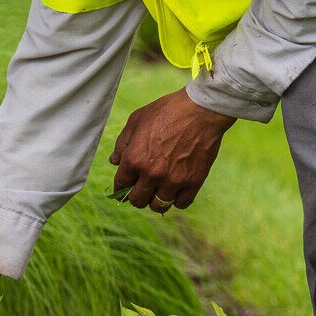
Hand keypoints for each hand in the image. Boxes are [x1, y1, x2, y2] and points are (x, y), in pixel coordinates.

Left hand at [110, 89, 234, 212]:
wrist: (200, 110)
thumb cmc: (167, 111)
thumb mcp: (136, 120)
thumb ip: (122, 143)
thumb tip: (114, 161)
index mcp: (134, 158)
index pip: (121, 185)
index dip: (121, 187)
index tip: (125, 187)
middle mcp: (152, 173)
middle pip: (138, 200)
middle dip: (136, 197)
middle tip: (141, 190)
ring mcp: (173, 180)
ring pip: (158, 206)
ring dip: (155, 200)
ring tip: (158, 191)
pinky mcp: (193, 182)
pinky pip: (181, 203)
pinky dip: (177, 200)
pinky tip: (176, 191)